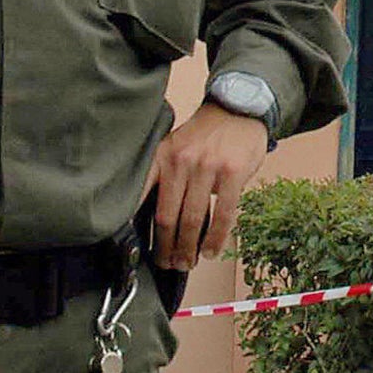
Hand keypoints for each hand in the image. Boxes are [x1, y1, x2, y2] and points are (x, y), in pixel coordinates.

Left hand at [141, 100, 269, 271]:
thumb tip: (150, 219)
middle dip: (166, 248)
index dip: (135, 227)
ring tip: (187, 263)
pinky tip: (210, 251)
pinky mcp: (233, 173)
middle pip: (167, 217)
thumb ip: (162, 176)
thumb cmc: (204, 136)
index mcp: (162, 156)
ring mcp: (208, 166)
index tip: (135, 249)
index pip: (141, 197)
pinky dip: (216, 238)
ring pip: (194, 219)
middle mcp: (181, 161)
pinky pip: (223, 214)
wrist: (237, 108)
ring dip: (189, 248)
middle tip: (167, 264)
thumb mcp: (174, 147)